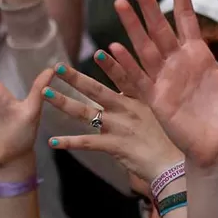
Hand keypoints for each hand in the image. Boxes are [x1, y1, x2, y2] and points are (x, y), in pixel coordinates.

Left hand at [42, 56, 184, 182]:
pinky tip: (52, 142)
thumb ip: (142, 100)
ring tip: (45, 94)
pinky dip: (68, 142)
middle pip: (97, 91)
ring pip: (86, 113)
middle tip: (57, 67)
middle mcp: (126, 110)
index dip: (111, 64)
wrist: (172, 166)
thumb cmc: (169, 139)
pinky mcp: (113, 145)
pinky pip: (86, 143)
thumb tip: (127, 89)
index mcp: (139, 100)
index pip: (123, 77)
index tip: (97, 51)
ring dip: (63, 102)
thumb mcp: (160, 113)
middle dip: (75, 78)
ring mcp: (118, 127)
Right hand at [113, 0, 217, 167]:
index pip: (185, 17)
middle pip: (159, 27)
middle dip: (147, 4)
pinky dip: (127, 64)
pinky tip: (115, 46)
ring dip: (132, 26)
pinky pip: (139, 78)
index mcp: (198, 55)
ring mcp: (165, 80)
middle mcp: (178, 63)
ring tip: (120, 3)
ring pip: (145, 46)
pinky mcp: (157, 100)